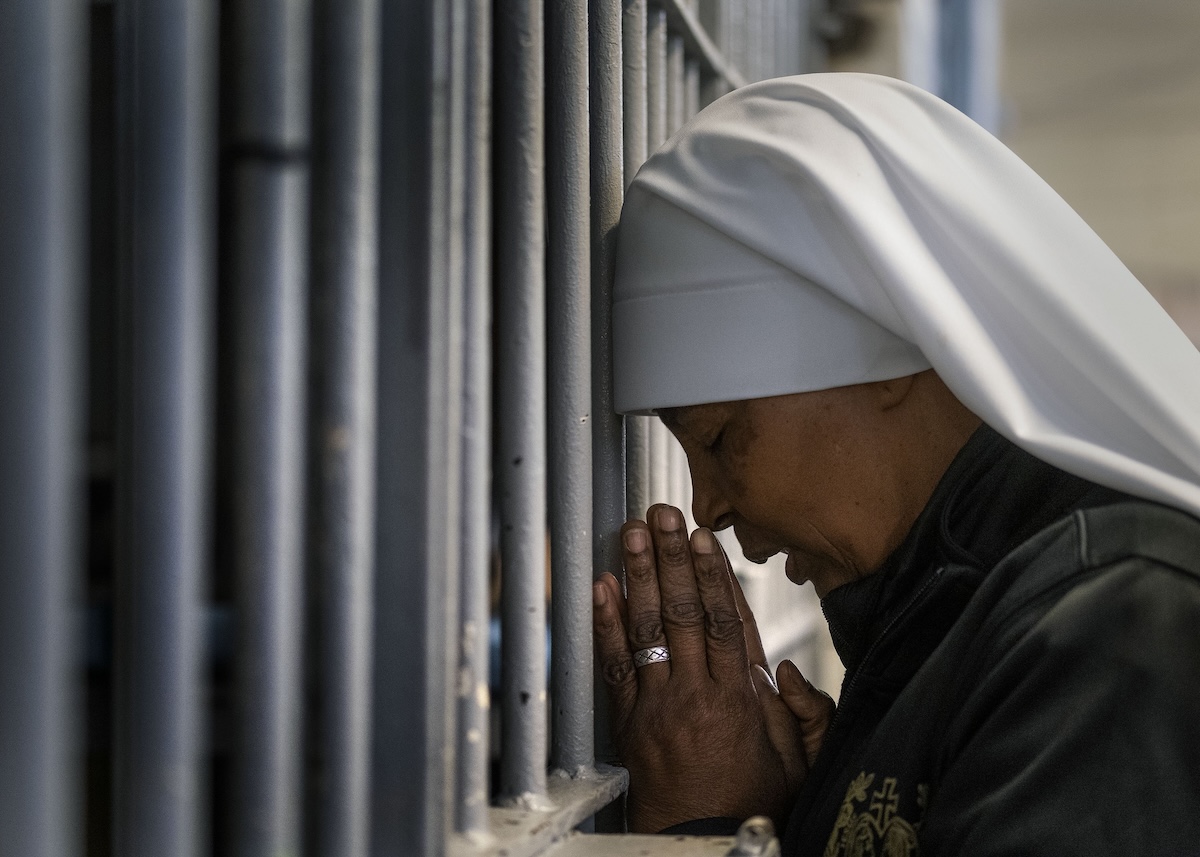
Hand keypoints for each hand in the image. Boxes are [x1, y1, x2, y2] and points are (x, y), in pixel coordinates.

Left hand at [593, 504, 834, 832]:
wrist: (703, 843)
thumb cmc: (753, 802)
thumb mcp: (800, 762)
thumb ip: (806, 712)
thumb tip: (784, 666)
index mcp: (742, 698)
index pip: (727, 621)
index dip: (715, 575)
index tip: (704, 538)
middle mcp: (698, 693)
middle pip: (685, 612)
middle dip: (673, 558)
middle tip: (662, 514)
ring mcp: (659, 705)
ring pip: (649, 628)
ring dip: (639, 576)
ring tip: (631, 533)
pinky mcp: (630, 721)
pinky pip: (615, 666)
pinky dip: (606, 624)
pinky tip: (601, 588)